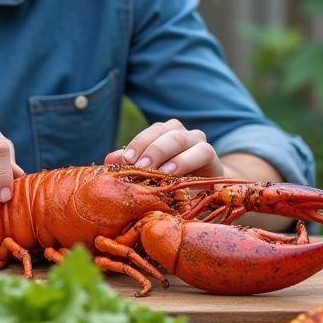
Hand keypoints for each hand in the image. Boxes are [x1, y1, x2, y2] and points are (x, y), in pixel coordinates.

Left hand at [103, 118, 223, 177]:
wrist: (207, 191)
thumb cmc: (175, 180)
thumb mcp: (152, 173)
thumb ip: (132, 164)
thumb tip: (109, 161)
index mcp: (166, 133)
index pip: (152, 131)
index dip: (138, 143)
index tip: (126, 160)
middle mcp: (182, 134)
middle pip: (165, 132)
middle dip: (150, 149)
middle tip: (137, 166)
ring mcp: (198, 142)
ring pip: (181, 138)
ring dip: (166, 153)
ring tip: (156, 170)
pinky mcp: (213, 157)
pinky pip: (202, 152)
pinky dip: (186, 161)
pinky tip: (173, 173)